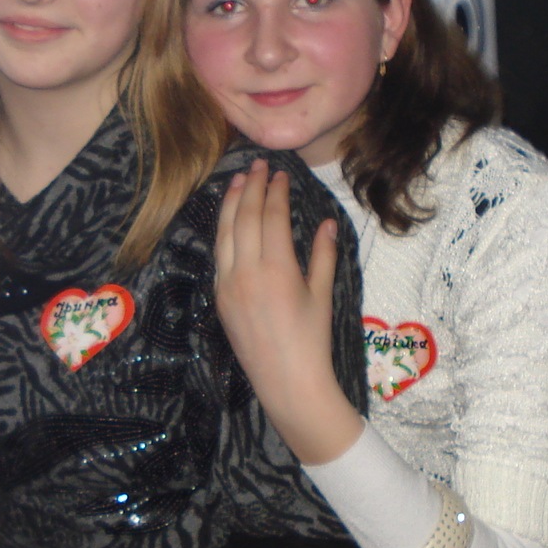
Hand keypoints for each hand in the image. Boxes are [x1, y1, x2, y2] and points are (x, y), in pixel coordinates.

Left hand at [214, 160, 362, 464]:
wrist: (287, 381)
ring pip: (225, 233)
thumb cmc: (312, 340)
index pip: (272, 216)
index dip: (275, 191)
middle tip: (257, 166)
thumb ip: (323, 255)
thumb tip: (328, 223)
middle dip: (251, 188)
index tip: (279, 173)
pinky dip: (222, 231)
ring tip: (237, 181)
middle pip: (244, 218)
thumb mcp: (322, 294)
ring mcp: (229, 284)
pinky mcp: (220, 298)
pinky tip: (227, 219)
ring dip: (230, 204)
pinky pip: (219, 255)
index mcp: (277, 268)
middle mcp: (247, 271)